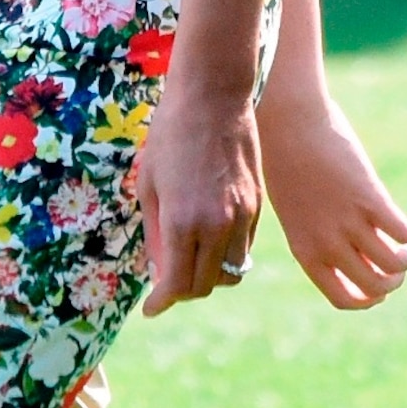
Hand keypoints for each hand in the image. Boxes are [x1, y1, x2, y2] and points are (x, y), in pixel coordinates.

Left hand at [137, 78, 260, 314]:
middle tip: (166, 286)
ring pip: (230, 272)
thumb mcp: (149, 184)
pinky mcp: (258, 206)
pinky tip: (209, 240)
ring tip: (189, 264)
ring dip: (209, 277)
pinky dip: (227, 256)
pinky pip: (244, 248)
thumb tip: (158, 269)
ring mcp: (242, 217)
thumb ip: (154, 232)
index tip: (151, 309)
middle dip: (183, 292)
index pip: (176, 284)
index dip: (161, 302)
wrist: (214, 98)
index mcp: (182, 221)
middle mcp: (216, 226)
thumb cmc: (170, 135)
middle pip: (205, 285)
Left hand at [259, 91, 406, 308]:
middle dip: (395, 279)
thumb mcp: (298, 211)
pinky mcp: (370, 199)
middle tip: (402, 259)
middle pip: (376, 286)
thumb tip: (357, 250)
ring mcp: (349, 223)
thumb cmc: (288, 163)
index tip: (380, 286)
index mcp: (306, 251)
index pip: (344, 298)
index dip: (369, 299)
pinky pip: (405, 232)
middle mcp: (327, 244)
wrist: (288, 124)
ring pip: (396, 263)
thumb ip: (321, 235)